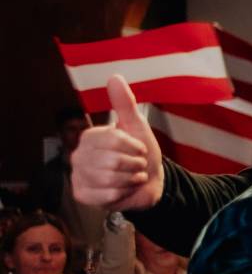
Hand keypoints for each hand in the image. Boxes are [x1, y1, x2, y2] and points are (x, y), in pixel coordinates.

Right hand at [71, 75, 164, 210]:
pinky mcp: (82, 194)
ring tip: (131, 176)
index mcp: (90, 137)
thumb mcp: (137, 126)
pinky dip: (123, 192)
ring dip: (130, 179)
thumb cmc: (141, 153)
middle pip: (112, 162)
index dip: (134, 147)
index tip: (138, 149)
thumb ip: (125, 103)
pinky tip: (124, 189)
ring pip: (110, 179)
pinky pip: (107, 195)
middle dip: (134, 164)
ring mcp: (79, 176)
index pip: (113, 140)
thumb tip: (114, 77)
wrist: (150, 182)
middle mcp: (79, 155)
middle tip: (136, 165)